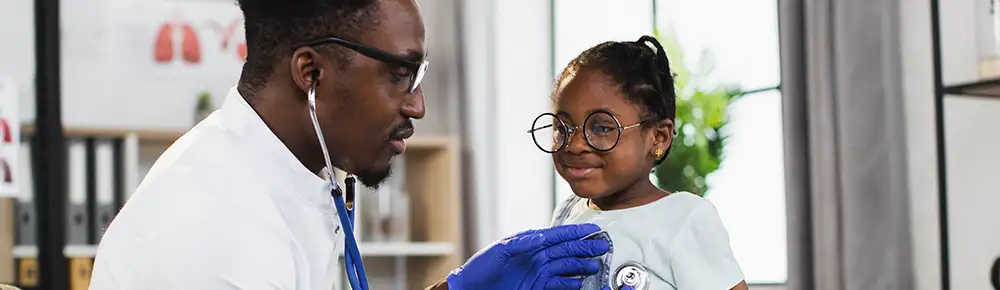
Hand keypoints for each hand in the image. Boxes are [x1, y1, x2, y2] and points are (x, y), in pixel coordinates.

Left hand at [446, 224, 611, 289]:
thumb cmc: (480, 268)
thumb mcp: (500, 251)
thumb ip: (522, 243)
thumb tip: (541, 237)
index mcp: (529, 243)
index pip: (556, 236)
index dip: (575, 233)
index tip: (592, 230)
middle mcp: (536, 257)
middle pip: (566, 251)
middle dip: (585, 248)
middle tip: (603, 246)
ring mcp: (538, 273)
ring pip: (565, 268)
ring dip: (581, 266)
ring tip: (595, 265)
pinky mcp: (537, 287)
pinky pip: (558, 285)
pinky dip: (570, 284)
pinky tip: (580, 283)